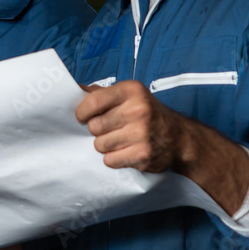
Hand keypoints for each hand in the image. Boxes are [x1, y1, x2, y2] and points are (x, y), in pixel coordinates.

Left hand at [76, 80, 248, 213]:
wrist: (178, 136)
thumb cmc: (144, 113)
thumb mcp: (126, 95)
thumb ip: (99, 93)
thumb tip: (70, 89)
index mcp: (131, 90)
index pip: (92, 102)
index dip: (82, 113)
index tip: (83, 117)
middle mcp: (138, 110)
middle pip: (93, 126)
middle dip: (97, 130)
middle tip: (111, 129)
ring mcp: (142, 133)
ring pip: (100, 145)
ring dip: (106, 145)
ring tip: (120, 140)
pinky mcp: (143, 154)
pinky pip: (110, 160)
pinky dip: (114, 158)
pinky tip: (126, 151)